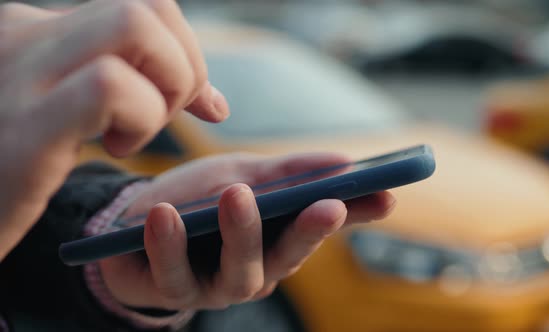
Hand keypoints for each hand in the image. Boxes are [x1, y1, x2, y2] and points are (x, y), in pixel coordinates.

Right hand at [0, 1, 228, 258]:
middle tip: (161, 116)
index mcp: (35, 29)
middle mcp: (23, 34)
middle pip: (148, 7)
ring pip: (135, 26)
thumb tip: (215, 102)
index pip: (143, 7)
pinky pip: (110, 86)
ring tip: (131, 134)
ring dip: (165, 90)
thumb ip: (132, 88)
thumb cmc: (17, 166)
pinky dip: (140, 119)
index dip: (187, 51)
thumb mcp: (69, 112)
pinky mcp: (25, 126)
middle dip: (184, 67)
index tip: (196, 102)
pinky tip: (115, 149)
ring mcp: (19, 73)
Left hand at [99, 152, 395, 310]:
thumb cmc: (198, 198)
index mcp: (278, 239)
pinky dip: (169, 244)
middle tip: (330, 203)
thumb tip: (346, 163)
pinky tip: (164, 214)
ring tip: (237, 194)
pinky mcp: (172, 289)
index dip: (356, 213)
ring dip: (242, 233)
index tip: (387, 194)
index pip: (321, 226)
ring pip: (241, 272)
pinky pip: (175, 273)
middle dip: (310, 231)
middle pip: (290, 256)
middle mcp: (257, 269)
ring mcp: (216, 286)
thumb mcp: (243, 173)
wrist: (136, 219)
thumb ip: (290, 172)